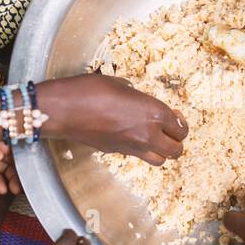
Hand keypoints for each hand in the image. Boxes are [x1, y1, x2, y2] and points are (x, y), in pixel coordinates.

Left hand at [0, 142, 21, 195]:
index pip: (9, 141)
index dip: (19, 151)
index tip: (24, 162)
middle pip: (10, 158)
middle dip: (18, 170)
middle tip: (20, 182)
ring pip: (5, 169)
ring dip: (12, 179)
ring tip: (14, 188)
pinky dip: (0, 184)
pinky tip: (3, 190)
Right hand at [36, 74, 188, 164]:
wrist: (65, 110)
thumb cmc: (90, 90)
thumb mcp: (119, 84)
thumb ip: (135, 94)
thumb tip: (137, 97)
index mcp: (154, 112)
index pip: (180, 127)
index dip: (180, 123)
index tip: (176, 117)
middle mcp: (148, 133)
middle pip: (176, 149)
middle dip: (176, 141)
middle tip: (169, 132)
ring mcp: (133, 147)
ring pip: (161, 160)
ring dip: (162, 151)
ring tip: (155, 140)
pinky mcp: (118, 153)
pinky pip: (139, 157)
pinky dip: (142, 150)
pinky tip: (134, 137)